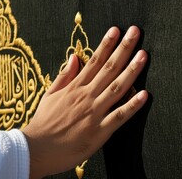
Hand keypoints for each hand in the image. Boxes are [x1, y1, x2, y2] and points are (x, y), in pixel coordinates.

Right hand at [21, 26, 147, 178]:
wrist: (36, 150)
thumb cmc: (43, 123)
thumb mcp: (50, 95)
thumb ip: (64, 76)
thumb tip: (75, 57)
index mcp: (75, 87)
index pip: (94, 61)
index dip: (106, 44)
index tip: (116, 30)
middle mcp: (86, 96)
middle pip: (109, 68)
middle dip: (123, 49)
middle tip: (135, 32)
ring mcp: (94, 112)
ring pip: (117, 88)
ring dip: (132, 70)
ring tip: (143, 55)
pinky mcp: (100, 131)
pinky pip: (119, 116)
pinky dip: (132, 106)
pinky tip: (145, 94)